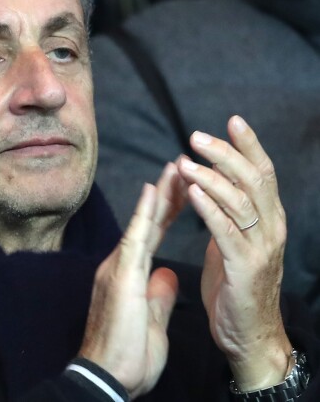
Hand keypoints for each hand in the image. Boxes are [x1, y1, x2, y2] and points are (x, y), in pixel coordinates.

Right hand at [79, 163, 182, 398]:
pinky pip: (136, 238)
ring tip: (175, 168)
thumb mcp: (152, 321)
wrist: (107, 377)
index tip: (184, 189)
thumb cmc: (128, 355)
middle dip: (168, 194)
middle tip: (182, 166)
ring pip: (144, 224)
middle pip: (150, 223)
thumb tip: (167, 275)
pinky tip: (152, 191)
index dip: (169, 211)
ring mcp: (120, 267)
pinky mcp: (120, 274)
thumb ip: (159, 294)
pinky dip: (144, 213)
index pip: (154, 234)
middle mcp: (123, 264)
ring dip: (160, 195)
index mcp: (131, 273)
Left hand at [177, 116, 291, 390]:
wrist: (248, 334)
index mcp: (269, 218)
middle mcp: (271, 228)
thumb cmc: (237, 283)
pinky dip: (209, 209)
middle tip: (196, 137)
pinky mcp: (244, 268)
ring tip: (185, 162)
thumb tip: (210, 181)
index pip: (262, 172)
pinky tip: (192, 192)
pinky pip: (226, 232)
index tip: (232, 120)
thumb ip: (229, 211)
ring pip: (239, 201)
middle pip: (252, 179)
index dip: (249, 145)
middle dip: (225, 154)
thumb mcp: (235, 239)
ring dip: (211, 178)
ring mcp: (260, 248)